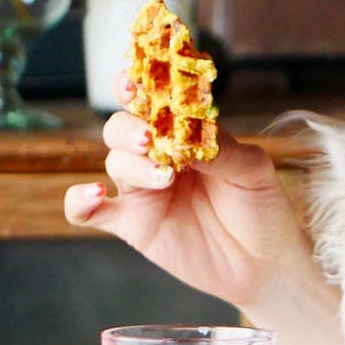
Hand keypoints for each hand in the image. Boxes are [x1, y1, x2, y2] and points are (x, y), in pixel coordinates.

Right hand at [62, 78, 318, 315]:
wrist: (265, 262)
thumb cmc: (261, 207)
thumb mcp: (252, 170)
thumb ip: (222, 150)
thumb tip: (189, 137)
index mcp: (186, 133)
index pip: (153, 100)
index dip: (137, 86)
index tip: (135, 83)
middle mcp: (158, 156)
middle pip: (122, 128)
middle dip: (129, 127)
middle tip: (150, 138)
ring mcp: (142, 190)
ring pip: (114, 162)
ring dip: (131, 164)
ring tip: (163, 177)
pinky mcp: (132, 225)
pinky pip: (88, 212)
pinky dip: (79, 201)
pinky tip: (93, 194)